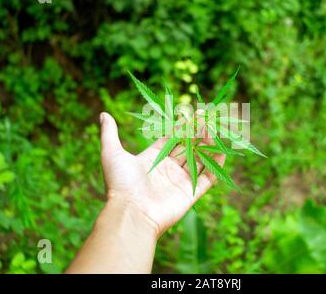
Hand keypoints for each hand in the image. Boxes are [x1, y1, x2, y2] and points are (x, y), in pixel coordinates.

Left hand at [99, 112, 224, 237]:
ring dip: (207, 145)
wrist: (131, 213)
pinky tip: (222, 151)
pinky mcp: (191, 193)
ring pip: (199, 159)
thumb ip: (109, 133)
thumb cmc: (120, 183)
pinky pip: (208, 177)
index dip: (180, 127)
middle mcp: (167, 169)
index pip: (170, 139)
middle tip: (206, 117)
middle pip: (186, 147)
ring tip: (214, 129)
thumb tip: (103, 114)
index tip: (190, 113)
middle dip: (196, 133)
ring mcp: (180, 181)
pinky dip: (216, 166)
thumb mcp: (112, 153)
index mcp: (152, 159)